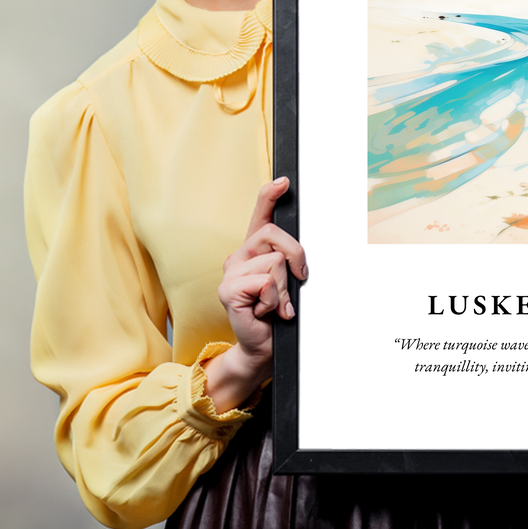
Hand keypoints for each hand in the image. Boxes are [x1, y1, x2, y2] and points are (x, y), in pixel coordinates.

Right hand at [203, 177, 307, 411]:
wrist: (263, 347)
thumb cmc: (277, 313)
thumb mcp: (288, 281)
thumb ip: (289, 261)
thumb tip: (300, 253)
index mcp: (254, 250)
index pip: (260, 215)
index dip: (270, 195)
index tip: (284, 181)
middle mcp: (239, 256)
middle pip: (275, 235)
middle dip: (296, 257)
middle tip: (297, 281)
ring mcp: (230, 272)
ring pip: (275, 262)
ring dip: (284, 289)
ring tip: (275, 304)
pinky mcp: (228, 290)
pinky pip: (265, 282)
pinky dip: (274, 300)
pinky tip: (265, 312)